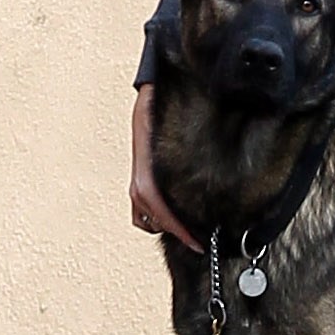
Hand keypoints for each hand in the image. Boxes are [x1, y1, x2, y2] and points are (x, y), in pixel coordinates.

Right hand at [130, 84, 202, 250]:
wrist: (149, 90)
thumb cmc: (159, 95)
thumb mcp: (159, 101)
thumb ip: (169, 110)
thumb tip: (179, 105)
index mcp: (143, 154)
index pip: (151, 195)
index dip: (170, 219)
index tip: (191, 236)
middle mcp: (137, 168)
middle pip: (147, 211)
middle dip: (173, 229)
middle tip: (198, 243)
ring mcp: (136, 173)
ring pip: (141, 211)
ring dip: (163, 224)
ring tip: (189, 234)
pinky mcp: (142, 175)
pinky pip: (142, 205)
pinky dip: (155, 216)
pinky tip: (175, 217)